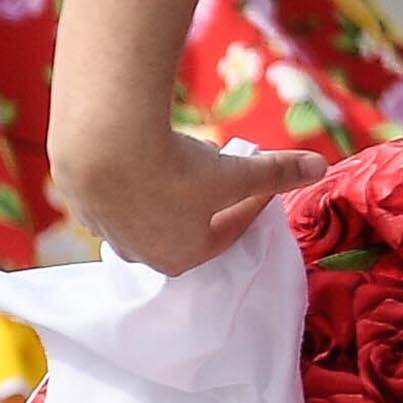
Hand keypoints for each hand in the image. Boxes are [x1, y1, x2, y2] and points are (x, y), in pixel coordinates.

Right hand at [53, 126, 323, 274]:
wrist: (103, 146)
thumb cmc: (179, 171)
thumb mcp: (238, 174)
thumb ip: (278, 173)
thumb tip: (322, 166)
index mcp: (183, 257)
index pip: (228, 229)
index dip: (251, 201)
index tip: (262, 179)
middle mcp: (141, 254)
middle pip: (184, 225)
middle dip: (207, 200)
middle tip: (220, 171)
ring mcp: (106, 230)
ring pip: (147, 211)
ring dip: (166, 190)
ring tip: (182, 158)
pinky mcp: (80, 202)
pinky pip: (115, 194)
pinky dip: (130, 179)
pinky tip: (136, 154)